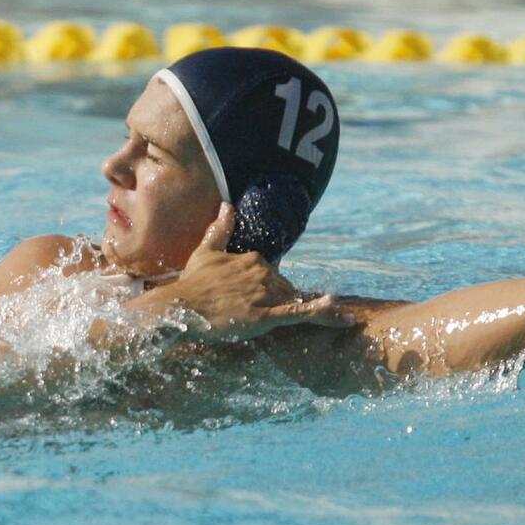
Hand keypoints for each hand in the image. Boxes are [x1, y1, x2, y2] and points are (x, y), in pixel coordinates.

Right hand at [158, 203, 356, 341]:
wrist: (181, 306)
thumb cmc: (192, 282)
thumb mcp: (206, 251)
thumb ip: (220, 228)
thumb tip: (226, 205)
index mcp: (253, 258)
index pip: (273, 274)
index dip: (271, 288)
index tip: (267, 299)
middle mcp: (263, 273)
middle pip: (285, 288)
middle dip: (284, 302)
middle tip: (277, 316)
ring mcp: (266, 294)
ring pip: (295, 300)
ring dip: (318, 310)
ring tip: (344, 319)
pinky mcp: (266, 316)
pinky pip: (300, 313)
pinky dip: (322, 312)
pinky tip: (343, 316)